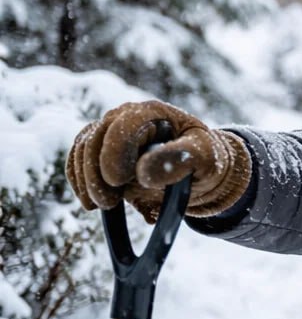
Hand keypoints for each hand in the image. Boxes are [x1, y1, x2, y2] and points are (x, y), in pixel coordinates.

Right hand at [66, 100, 252, 222]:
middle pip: (97, 137)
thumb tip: (144, 173)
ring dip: (86, 179)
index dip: (114, 152)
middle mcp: (127, 117)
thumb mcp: (206, 158)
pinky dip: (80, 182)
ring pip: (83, 148)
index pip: (122, 125)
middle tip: (108, 203)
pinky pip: (79, 161)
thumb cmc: (205, 159)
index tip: (118, 181)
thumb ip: (179, 160)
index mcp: (153, 113)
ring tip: (102, 205)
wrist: (199, 170)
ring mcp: (112, 132)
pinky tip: (91, 203)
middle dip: (96, 172)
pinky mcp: (102, 151)